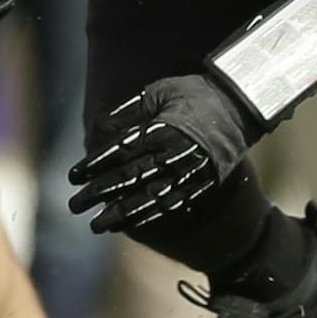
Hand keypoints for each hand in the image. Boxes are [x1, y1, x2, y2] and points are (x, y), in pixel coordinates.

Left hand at [68, 73, 259, 233]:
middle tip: (74, 206)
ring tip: (96, 226)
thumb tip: (102, 126)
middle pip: (129, 178)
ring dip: (119, 213)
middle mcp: (172, 154)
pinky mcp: (202, 182)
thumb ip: (132, 109)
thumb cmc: (198, 93)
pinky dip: (148, 215)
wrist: (243, 105)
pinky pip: (171, 204)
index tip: (73, 177)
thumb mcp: (161, 90)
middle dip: (98, 194)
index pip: (119, 152)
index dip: (94, 166)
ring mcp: (188, 172)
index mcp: (161, 130)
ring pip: (147, 197)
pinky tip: (129, 224)